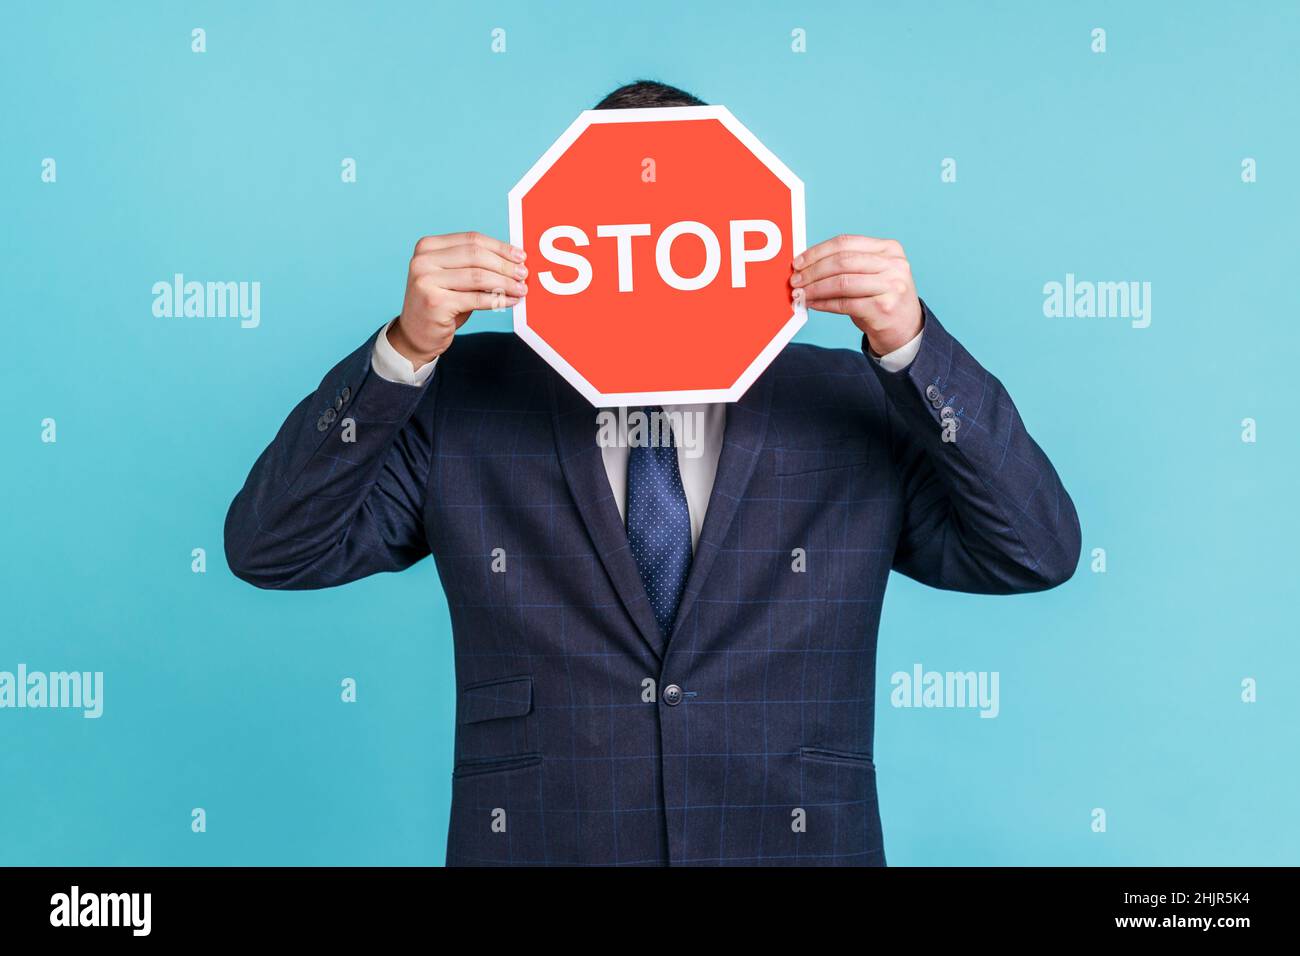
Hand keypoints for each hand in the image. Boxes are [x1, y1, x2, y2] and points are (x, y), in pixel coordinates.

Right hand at [389, 232, 528, 365]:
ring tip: (521, 289)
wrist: (415, 336)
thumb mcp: (455, 279)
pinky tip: (511, 301)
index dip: (499, 247)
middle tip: (524, 274)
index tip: (520, 255)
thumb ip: (476, 265)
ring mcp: (426, 281)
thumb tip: (514, 262)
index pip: (471, 239)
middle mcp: (423, 260)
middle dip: (505, 265)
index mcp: (428, 246)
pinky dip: (497, 299)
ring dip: (504, 283)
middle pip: (476, 255)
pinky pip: (476, 298)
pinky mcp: (434, 303)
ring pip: (478, 276)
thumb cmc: (441, 304)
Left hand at [790, 234, 922, 355]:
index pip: (845, 242)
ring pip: (842, 282)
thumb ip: (847, 264)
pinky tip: (813, 304)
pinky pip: (845, 304)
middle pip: (842, 261)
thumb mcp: (872, 273)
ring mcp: (891, 286)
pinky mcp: (884, 308)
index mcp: (889, 248)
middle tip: (795, 279)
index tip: (798, 262)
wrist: (906, 329)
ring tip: (801, 293)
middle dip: (813, 270)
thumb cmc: (881, 298)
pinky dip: (824, 304)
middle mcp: (893, 264)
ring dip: (815, 288)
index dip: (817, 251)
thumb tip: (806, 265)